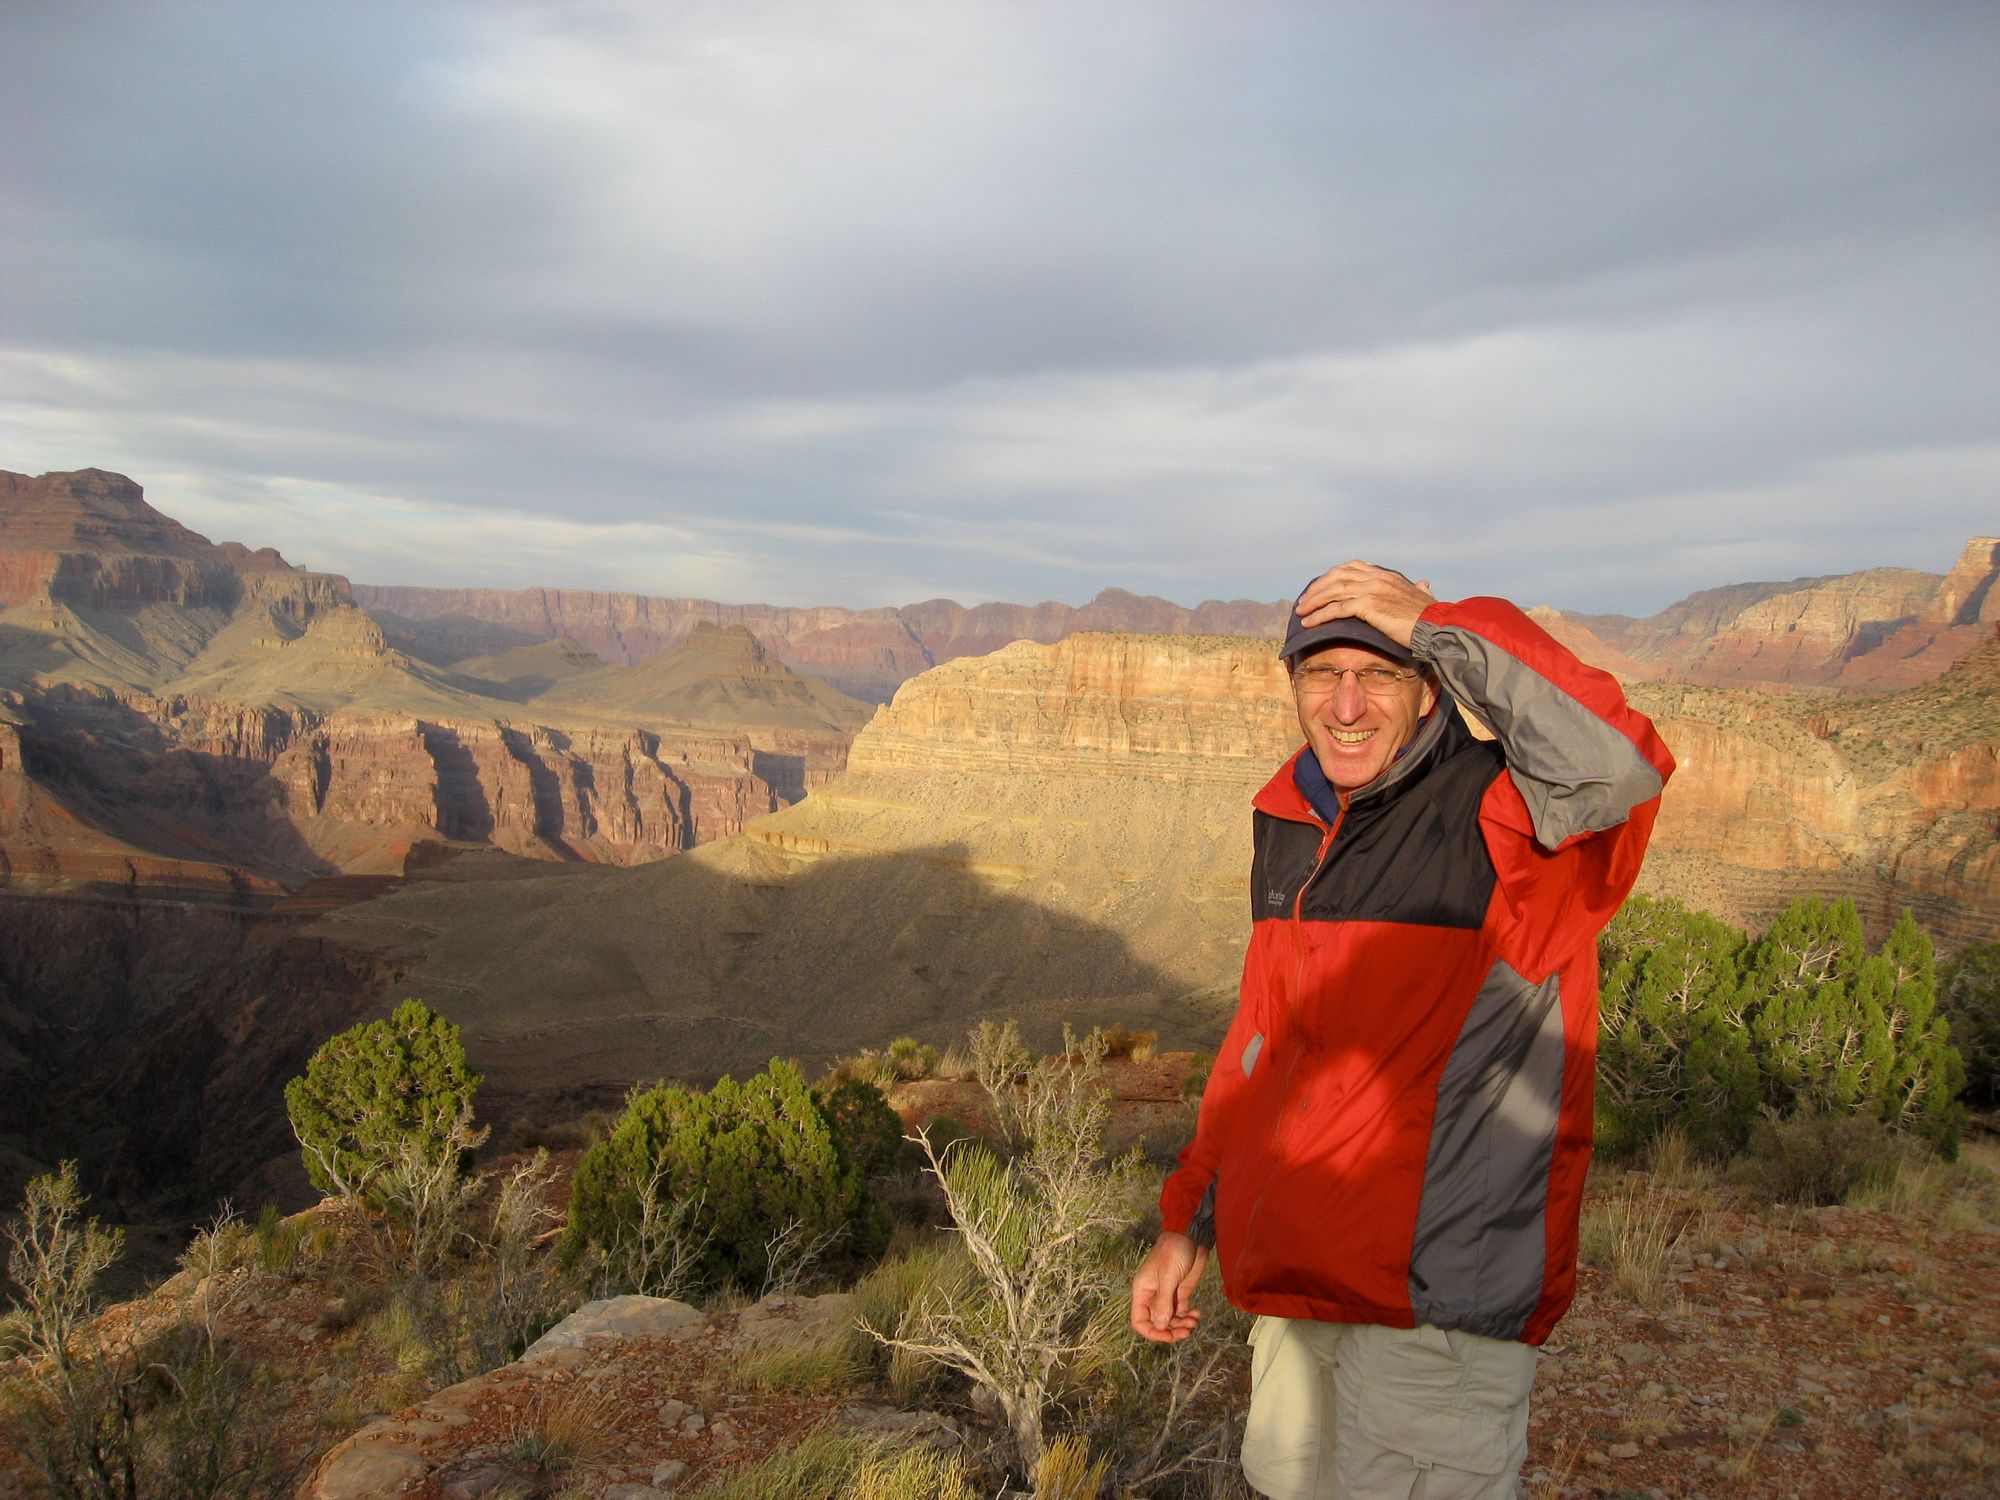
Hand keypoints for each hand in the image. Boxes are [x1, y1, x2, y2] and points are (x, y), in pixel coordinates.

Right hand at [1130, 1231, 1208, 1342]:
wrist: (1190, 1237)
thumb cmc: (1174, 1252)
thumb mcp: (1168, 1277)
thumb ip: (1163, 1302)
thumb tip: (1160, 1327)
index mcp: (1143, 1291)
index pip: (1140, 1321)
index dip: (1152, 1332)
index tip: (1168, 1335)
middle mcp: (1153, 1296)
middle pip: (1157, 1323)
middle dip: (1171, 1330)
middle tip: (1187, 1331)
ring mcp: (1167, 1295)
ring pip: (1170, 1320)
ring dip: (1181, 1325)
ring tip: (1194, 1321)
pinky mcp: (1180, 1293)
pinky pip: (1181, 1312)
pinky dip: (1188, 1317)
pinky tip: (1197, 1314)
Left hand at [1294, 562, 1435, 648]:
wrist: (1436, 627)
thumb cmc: (1431, 618)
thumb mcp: (1424, 597)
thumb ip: (1420, 588)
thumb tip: (1424, 583)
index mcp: (1386, 575)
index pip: (1352, 567)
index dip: (1332, 576)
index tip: (1320, 587)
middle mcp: (1376, 578)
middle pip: (1336, 576)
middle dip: (1317, 588)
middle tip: (1304, 601)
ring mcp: (1371, 589)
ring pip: (1332, 591)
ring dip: (1313, 602)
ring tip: (1300, 612)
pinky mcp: (1368, 605)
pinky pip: (1336, 609)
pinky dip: (1319, 615)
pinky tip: (1308, 623)